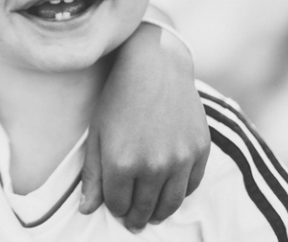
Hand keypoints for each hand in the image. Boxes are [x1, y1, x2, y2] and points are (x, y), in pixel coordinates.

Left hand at [79, 22, 209, 230]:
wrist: (155, 66)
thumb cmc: (119, 97)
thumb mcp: (97, 133)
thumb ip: (92, 175)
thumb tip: (87, 210)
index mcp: (121, 163)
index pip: (117, 204)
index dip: (115, 208)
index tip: (115, 205)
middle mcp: (152, 166)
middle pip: (144, 209)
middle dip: (136, 217)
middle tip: (134, 221)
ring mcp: (180, 159)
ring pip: (170, 204)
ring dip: (159, 214)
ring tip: (153, 215)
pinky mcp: (200, 150)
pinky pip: (192, 186)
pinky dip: (181, 193)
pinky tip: (171, 192)